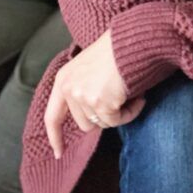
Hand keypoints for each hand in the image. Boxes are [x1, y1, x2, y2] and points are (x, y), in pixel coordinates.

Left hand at [44, 28, 145, 158]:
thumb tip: (88, 116)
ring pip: (103, 123)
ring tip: (131, 94)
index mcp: (63, 79)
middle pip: (84, 124)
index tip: (58, 153)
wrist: (133, 39)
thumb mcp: (88, 66)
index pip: (52, 117)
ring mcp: (84, 97)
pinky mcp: (101, 103)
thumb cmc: (117, 48)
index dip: (55, 137)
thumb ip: (82, 86)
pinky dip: (131, 112)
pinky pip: (118, 120)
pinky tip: (139, 97)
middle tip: (120, 100)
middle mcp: (69, 89)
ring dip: (119, 113)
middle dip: (104, 116)